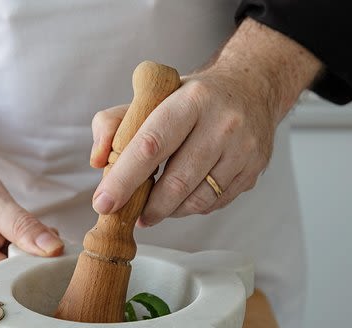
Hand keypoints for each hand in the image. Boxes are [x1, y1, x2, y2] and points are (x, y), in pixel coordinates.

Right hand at [0, 109, 63, 296]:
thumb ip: (25, 228)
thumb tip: (55, 249)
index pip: (24, 278)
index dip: (40, 257)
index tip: (43, 235)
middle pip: (17, 281)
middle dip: (29, 257)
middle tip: (22, 228)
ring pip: (9, 278)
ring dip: (17, 256)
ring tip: (4, 231)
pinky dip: (5, 257)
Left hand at [89, 18, 322, 225]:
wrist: (251, 89)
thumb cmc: (192, 99)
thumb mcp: (152, 97)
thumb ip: (114, 122)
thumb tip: (97, 159)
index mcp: (191, 100)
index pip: (152, 144)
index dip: (124, 179)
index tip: (104, 202)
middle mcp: (222, 123)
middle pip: (176, 181)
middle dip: (147, 207)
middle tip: (130, 214)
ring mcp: (243, 149)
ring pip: (197, 199)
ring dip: (168, 211)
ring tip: (155, 208)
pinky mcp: (253, 170)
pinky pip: (214, 203)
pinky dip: (191, 207)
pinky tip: (182, 198)